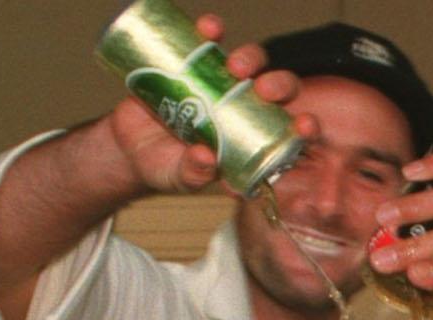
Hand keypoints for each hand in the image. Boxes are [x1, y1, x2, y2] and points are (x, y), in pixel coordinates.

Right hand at [103, 16, 312, 193]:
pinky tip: (208, 28)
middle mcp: (244, 107)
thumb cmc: (164, 167)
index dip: (304, 126)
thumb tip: (206, 160)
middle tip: (262, 89)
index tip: (305, 126)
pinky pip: (208, 40)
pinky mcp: (193, 61)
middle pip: (276, 89)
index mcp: (252, 138)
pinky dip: (211, 30)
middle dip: (279, 84)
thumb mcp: (179, 177)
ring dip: (249, 57)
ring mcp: (220, 82)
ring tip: (232, 66)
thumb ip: (194, 173)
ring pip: (248, 62)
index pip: (289, 130)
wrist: (126, 144)